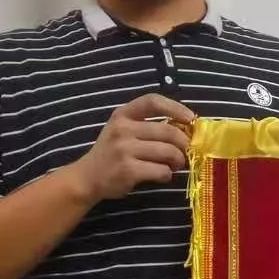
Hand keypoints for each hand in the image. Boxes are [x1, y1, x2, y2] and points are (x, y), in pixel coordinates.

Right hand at [72, 94, 194, 203]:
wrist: (88, 177)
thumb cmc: (112, 152)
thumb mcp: (123, 130)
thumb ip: (148, 126)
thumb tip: (186, 130)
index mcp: (123, 114)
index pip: (152, 101)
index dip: (175, 107)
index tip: (190, 118)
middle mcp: (123, 128)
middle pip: (168, 131)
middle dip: (184, 144)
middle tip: (186, 152)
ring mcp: (124, 149)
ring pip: (168, 152)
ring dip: (178, 161)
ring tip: (174, 165)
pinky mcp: (128, 170)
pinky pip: (161, 170)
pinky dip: (167, 175)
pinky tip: (162, 176)